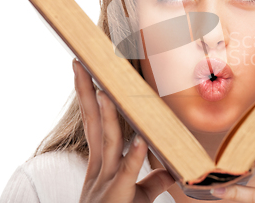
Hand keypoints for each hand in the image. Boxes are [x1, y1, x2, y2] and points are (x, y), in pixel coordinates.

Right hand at [73, 58, 174, 202]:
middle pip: (93, 125)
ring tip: (104, 91)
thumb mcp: (136, 195)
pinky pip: (126, 176)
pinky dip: (132, 157)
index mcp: (102, 165)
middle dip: (86, 94)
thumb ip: (152, 178)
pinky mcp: (117, 200)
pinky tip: (139, 140)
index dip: (91, 100)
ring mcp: (105, 184)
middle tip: (81, 64)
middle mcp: (100, 170)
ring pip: (106, 144)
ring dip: (106, 117)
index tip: (90, 74)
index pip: (95, 125)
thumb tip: (172, 165)